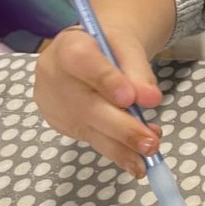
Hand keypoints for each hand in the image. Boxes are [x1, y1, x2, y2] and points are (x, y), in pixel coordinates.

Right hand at [34, 25, 163, 177]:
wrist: (88, 53)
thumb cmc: (108, 48)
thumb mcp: (126, 48)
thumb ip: (138, 71)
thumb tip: (150, 99)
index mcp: (68, 46)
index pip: (84, 62)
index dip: (107, 82)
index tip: (130, 99)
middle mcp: (54, 77)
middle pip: (88, 106)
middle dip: (122, 127)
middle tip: (149, 142)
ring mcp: (55, 104)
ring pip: (90, 129)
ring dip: (122, 147)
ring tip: (147, 156)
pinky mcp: (62, 124)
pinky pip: (91, 139)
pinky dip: (116, 151)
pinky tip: (135, 159)